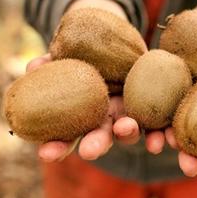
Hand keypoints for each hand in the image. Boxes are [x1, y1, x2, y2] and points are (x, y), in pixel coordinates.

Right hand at [27, 54, 164, 162]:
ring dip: (129, 134)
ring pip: (130, 131)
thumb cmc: (86, 54)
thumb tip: (33, 65)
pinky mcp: (156, 105)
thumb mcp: (67, 56)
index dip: (58, 145)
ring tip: (126, 128)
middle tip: (89, 152)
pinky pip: (160, 123)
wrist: (123, 44)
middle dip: (96, 146)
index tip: (44, 153)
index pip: (68, 135)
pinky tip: (163, 140)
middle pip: (101, 137)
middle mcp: (107, 120)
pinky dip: (163, 134)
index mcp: (84, 115)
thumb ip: (51, 62)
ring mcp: (131, 114)